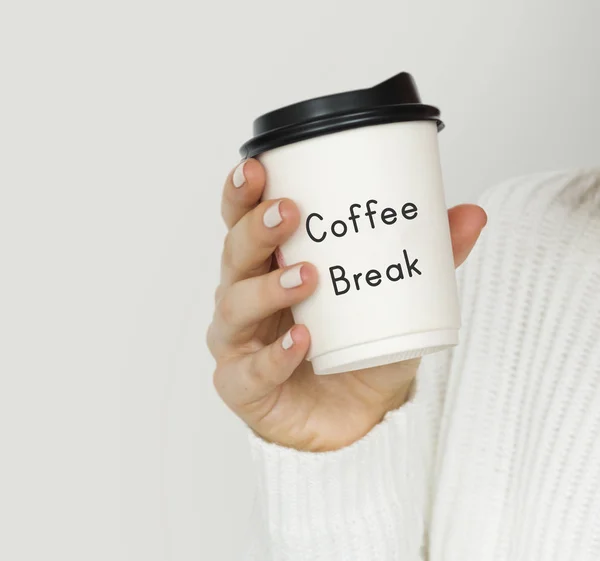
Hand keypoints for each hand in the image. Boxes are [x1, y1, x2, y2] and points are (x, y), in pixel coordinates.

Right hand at [207, 159, 486, 451]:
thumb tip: (472, 215)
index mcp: (271, 265)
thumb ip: (427, 260)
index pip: (242, 222)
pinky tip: (302, 341)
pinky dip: (276, 356)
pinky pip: (252, 370)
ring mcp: (240, 343)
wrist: (355, 418)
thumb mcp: (394, 301)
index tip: (257, 166)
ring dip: (269, 288)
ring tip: (308, 276)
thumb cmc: (359, 349)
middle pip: (235, 256)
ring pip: (236, 307)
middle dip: (255, 230)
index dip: (241, 193)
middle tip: (290, 213)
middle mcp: (246, 297)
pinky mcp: (243, 386)